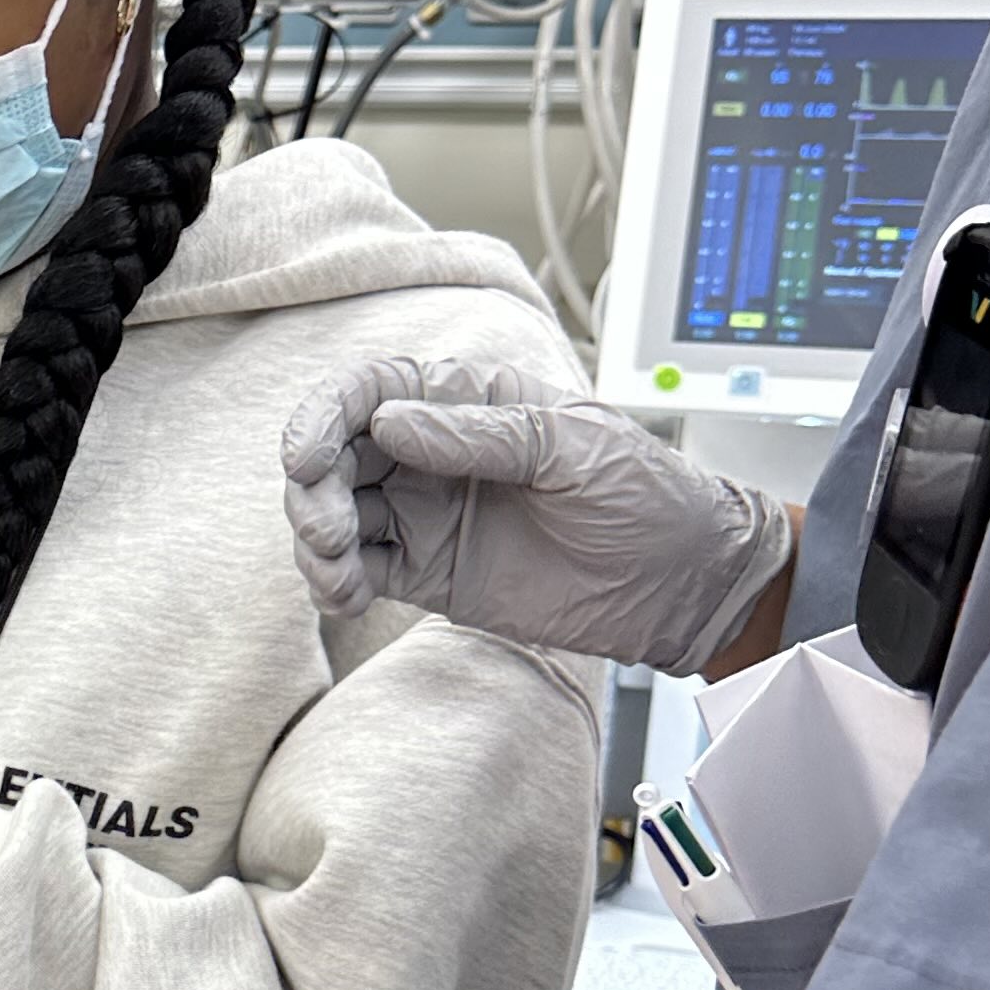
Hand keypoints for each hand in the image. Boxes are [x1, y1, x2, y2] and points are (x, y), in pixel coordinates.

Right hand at [280, 356, 792, 676]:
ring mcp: (425, 513)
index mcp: (468, 404)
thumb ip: (482, 435)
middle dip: (313, 489)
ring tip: (338, 571)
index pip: (370, 392)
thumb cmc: (646, 497)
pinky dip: (335, 583)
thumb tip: (391, 422)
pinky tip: (346, 596)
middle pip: (337, 455)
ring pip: (337, 513)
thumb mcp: (573, 448)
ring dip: (316, 540)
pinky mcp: (426, 572)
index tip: (306, 457)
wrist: (682, 582)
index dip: (324, 416)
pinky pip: (358, 570)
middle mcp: (434, 453)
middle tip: (330, 529)